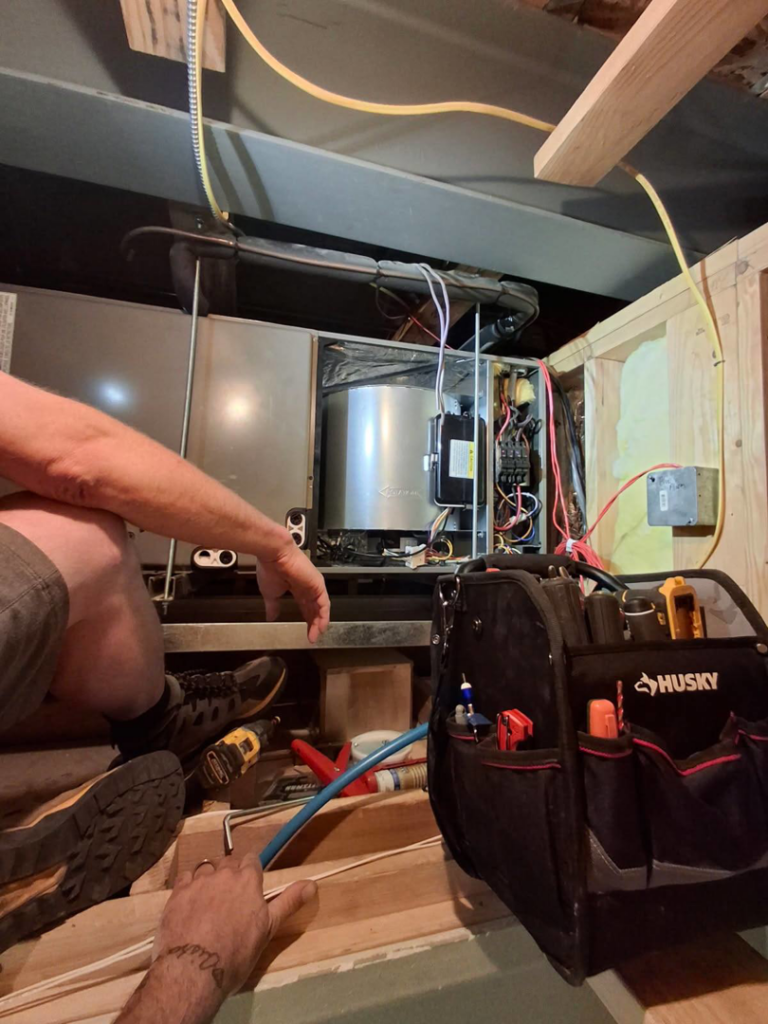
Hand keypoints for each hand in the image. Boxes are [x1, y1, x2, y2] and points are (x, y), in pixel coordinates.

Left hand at [153, 854, 316, 996]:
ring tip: (208, 900)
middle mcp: (223, 874)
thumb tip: (313, 883)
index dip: (250, 872)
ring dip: (209, 878)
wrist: (194, 969)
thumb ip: (288, 902)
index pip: (251, 860)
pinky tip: (190, 901)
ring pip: (206, 868)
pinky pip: (185, 877)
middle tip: (229, 898)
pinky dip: (189, 884)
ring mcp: (198, 881)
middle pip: (228, 862)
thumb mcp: (268, 929)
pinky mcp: (177, 893)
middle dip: (230, 874)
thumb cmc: (236, 952)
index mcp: (248, 880)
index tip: (249, 887)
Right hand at [257, 543, 329, 642]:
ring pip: (320, 608)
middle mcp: (307, 586)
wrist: (274, 554)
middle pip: (314, 609)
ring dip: (318, 623)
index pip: (305, 606)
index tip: (305, 632)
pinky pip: (324, 603)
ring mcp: (314, 585)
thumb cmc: (270, 569)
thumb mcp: (270, 593)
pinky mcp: (318, 585)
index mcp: (296, 587)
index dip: (306, 620)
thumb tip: (270, 617)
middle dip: (313, 624)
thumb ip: (273, 606)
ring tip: (315, 636)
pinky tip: (320, 627)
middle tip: (311, 638)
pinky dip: (323, 616)